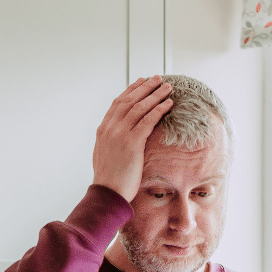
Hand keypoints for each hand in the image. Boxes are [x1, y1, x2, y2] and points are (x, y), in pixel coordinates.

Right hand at [92, 76, 173, 201]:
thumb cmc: (109, 180)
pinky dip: (159, 109)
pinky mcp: (132, 143)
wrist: (107, 193)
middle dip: (145, 87)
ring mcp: (120, 134)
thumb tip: (118, 139)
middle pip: (130, 100)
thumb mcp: (105, 156)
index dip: (131, 90)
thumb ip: (111, 142)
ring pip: (140, 107)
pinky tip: (168, 104)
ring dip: (155, 95)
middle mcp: (110, 128)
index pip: (118, 103)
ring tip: (167, 87)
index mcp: (103, 130)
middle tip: (157, 78)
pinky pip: (148, 120)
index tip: (141, 82)